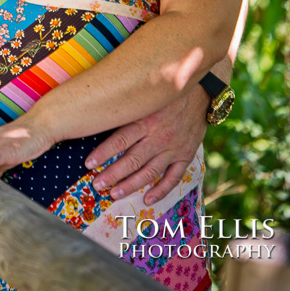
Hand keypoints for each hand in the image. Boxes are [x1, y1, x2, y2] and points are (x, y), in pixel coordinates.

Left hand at [86, 86, 208, 204]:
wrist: (201, 91)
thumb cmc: (165, 92)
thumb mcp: (146, 95)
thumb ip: (127, 106)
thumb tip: (100, 112)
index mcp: (146, 119)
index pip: (120, 140)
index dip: (103, 153)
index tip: (88, 164)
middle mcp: (159, 136)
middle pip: (132, 160)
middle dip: (113, 174)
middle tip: (97, 185)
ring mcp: (173, 148)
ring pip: (149, 172)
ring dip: (131, 185)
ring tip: (114, 194)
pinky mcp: (186, 155)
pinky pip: (173, 178)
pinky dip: (160, 190)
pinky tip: (147, 199)